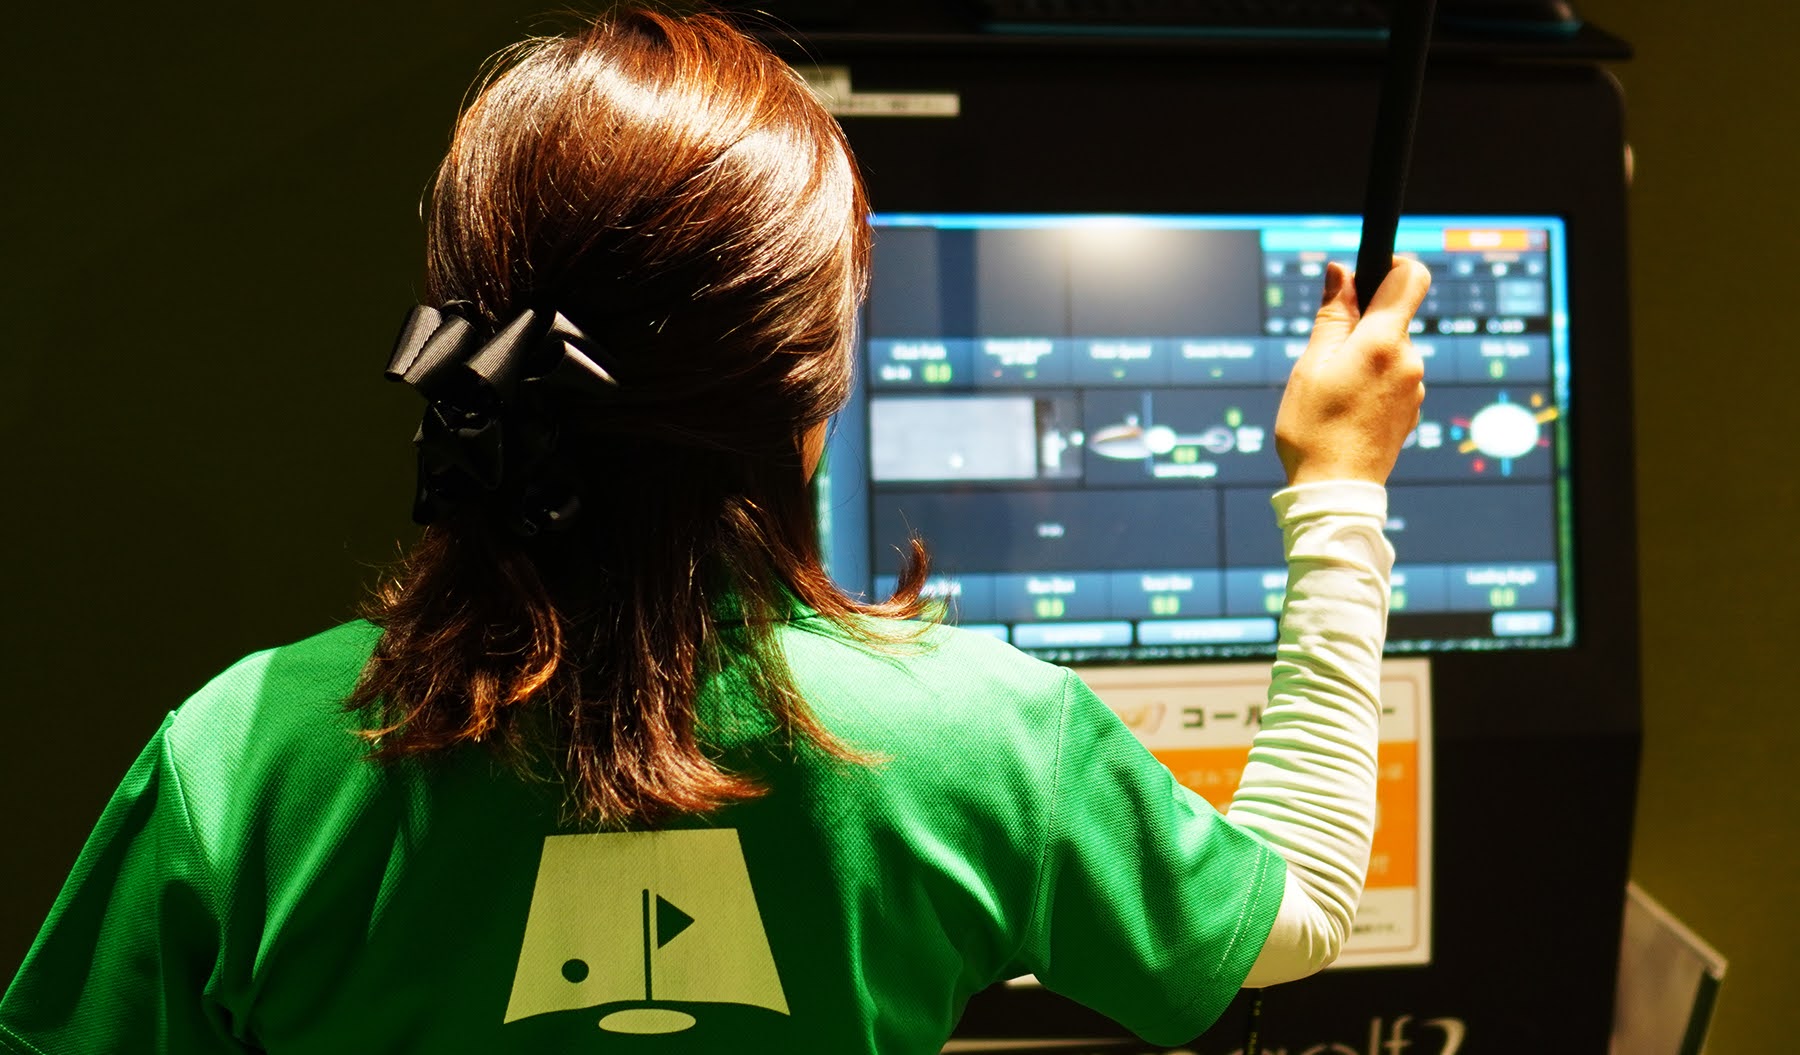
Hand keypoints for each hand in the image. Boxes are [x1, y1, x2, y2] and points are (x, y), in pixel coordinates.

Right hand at [1274, 258, 1431, 485]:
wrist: (1336, 490)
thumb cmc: (1315, 429)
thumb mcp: (1311, 366)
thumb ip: (1333, 315)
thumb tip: (1342, 273)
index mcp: (1383, 343)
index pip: (1411, 277)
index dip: (1390, 264)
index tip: (1365, 276)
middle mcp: (1409, 361)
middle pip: (1394, 317)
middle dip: (1363, 323)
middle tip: (1327, 353)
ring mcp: (1415, 387)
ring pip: (1392, 350)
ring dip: (1366, 356)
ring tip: (1334, 388)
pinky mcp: (1412, 409)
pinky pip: (1394, 377)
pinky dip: (1373, 380)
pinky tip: (1348, 407)